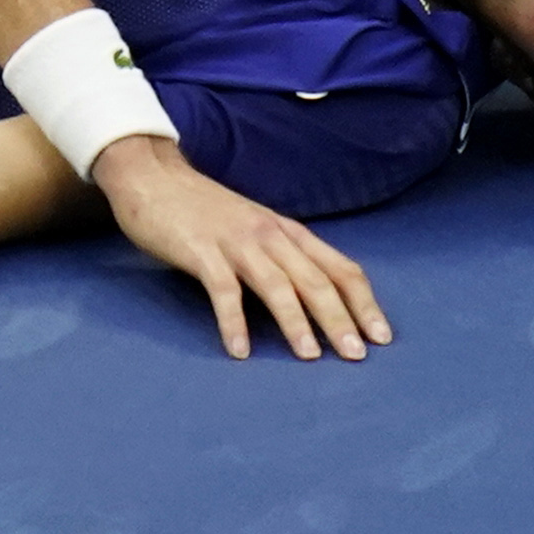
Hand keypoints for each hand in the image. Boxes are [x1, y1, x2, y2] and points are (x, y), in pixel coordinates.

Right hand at [86, 137, 389, 361]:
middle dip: (340, 319)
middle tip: (356, 355)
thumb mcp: (254, 228)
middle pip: (315, 280)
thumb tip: (312, 300)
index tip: (382, 335)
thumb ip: (281, 257)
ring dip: (296, 322)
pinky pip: (223, 291)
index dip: (364, 303)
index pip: (340, 268)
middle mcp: (270, 235)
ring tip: (309, 357)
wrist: (152, 176)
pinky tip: (240, 350)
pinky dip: (234, 321)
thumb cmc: (203, 209)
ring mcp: (235, 242)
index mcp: (287, 232)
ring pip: (276, 285)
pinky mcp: (201, 251)